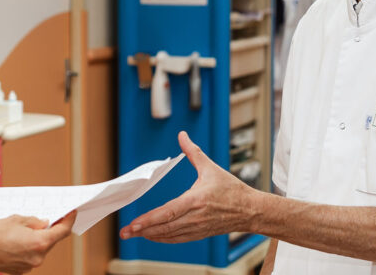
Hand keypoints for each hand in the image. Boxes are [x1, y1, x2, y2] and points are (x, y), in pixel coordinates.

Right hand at [0, 211, 74, 273]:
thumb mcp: (17, 219)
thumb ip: (35, 221)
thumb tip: (44, 223)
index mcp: (39, 243)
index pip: (62, 231)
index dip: (68, 220)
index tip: (71, 213)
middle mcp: (37, 257)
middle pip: (52, 241)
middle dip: (51, 229)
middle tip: (49, 217)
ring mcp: (29, 266)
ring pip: (41, 249)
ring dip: (38, 239)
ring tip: (27, 228)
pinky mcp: (20, 270)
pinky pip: (31, 256)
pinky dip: (29, 247)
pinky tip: (19, 240)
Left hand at [120, 131, 255, 242]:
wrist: (250, 210)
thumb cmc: (231, 190)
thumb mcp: (211, 168)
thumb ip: (193, 152)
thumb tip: (182, 135)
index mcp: (196, 200)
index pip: (168, 212)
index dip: (150, 219)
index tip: (134, 224)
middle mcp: (195, 217)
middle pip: (164, 227)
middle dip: (142, 230)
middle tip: (125, 232)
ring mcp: (197, 228)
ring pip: (169, 235)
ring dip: (150, 235)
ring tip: (133, 234)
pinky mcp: (199, 234)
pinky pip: (177, 239)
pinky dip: (163, 238)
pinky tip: (152, 235)